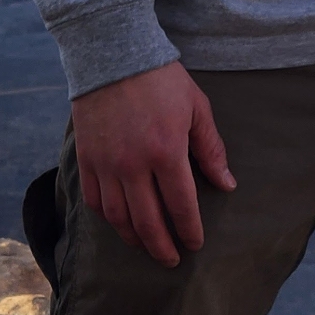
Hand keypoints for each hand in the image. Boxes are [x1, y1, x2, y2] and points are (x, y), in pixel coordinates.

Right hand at [72, 60, 235, 266]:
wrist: (115, 54)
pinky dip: (108, 218)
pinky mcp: (87, 159)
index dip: (189, 230)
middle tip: (171, 260)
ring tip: (146, 247)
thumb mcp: (196, 107)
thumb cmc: (162, 79)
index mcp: (166, 152)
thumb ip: (210, 149)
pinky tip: (120, 222)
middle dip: (162, 246)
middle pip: (148, 222)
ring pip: (119, 218)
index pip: (181, 205)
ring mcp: (107, 164)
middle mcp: (134, 165)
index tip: (196, 244)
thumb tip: (227, 184)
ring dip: (134, 238)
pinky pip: (95, 201)